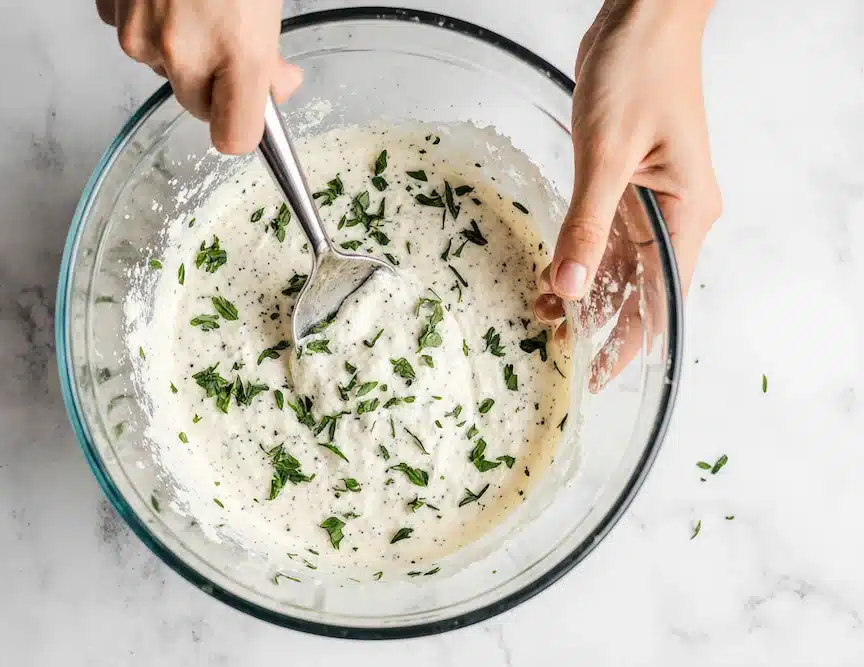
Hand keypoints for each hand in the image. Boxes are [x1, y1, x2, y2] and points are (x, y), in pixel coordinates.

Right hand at [97, 0, 301, 153]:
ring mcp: (139, 33)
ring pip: (163, 70)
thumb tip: (276, 88)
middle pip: (196, 106)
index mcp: (236, 52)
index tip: (249, 115)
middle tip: (230, 42)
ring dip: (181, 49)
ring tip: (197, 2)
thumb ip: (269, 58)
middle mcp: (182, 51)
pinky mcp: (111, 10)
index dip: (243, 129)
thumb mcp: (267, 6)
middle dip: (214, 84)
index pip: (233, 137)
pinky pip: (135, 38)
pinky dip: (151, 21)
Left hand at [534, 0, 721, 388]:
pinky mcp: (624, 183)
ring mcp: (649, 200)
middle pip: (640, 288)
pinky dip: (578, 256)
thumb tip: (567, 287)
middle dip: (600, 321)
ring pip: (618, 264)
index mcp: (686, 213)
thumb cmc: (641, 71)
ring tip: (544, 317)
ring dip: (583, 291)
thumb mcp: (608, 153)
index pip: (662, 298)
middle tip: (556, 348)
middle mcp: (673, 214)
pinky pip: (603, 234)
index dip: (631, 341)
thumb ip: (587, 224)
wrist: (641, 16)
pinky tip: (552, 276)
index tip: (598, 374)